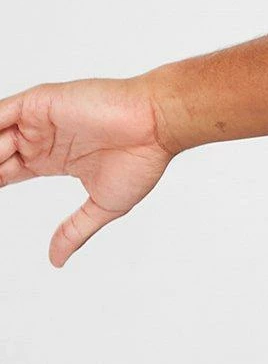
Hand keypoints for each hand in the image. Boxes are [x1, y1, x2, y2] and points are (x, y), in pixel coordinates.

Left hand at [0, 76, 178, 266]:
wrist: (155, 127)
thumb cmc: (140, 160)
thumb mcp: (102, 206)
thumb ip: (74, 231)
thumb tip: (56, 260)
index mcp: (52, 160)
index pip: (7, 172)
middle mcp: (41, 139)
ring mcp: (38, 120)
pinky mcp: (38, 103)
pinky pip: (0, 112)